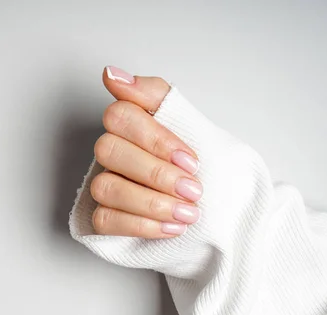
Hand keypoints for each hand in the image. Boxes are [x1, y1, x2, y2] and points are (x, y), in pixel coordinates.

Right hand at [91, 66, 201, 238]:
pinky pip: (105, 220)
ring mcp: (105, 182)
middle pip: (109, 150)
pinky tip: (172, 227)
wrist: (222, 204)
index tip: (190, 159)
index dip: (155, 138)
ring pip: (105, 187)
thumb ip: (154, 95)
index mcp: (131, 124)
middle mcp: (113, 151)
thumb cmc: (202, 164)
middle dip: (156, 173)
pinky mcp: (104, 216)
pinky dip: (142, 226)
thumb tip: (112, 74)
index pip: (120, 115)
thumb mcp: (190, 122)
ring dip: (151, 203)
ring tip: (189, 212)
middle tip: (193, 189)